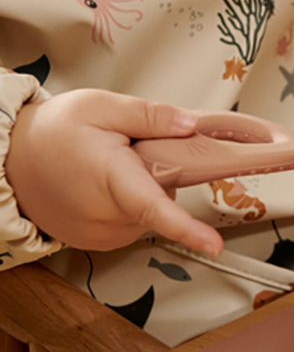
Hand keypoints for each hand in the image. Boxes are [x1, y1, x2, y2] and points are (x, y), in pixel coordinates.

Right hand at [7, 90, 223, 254]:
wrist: (10, 158)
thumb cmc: (53, 130)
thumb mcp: (103, 106)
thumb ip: (150, 116)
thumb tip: (190, 124)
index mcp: (111, 179)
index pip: (154, 208)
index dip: (187, 229)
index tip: (213, 244)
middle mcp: (104, 215)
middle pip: (162, 199)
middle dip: (160, 174)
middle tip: (131, 150)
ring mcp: (97, 233)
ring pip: (148, 213)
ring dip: (144, 191)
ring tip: (112, 166)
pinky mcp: (92, 241)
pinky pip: (130, 224)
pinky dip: (129, 205)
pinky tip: (107, 185)